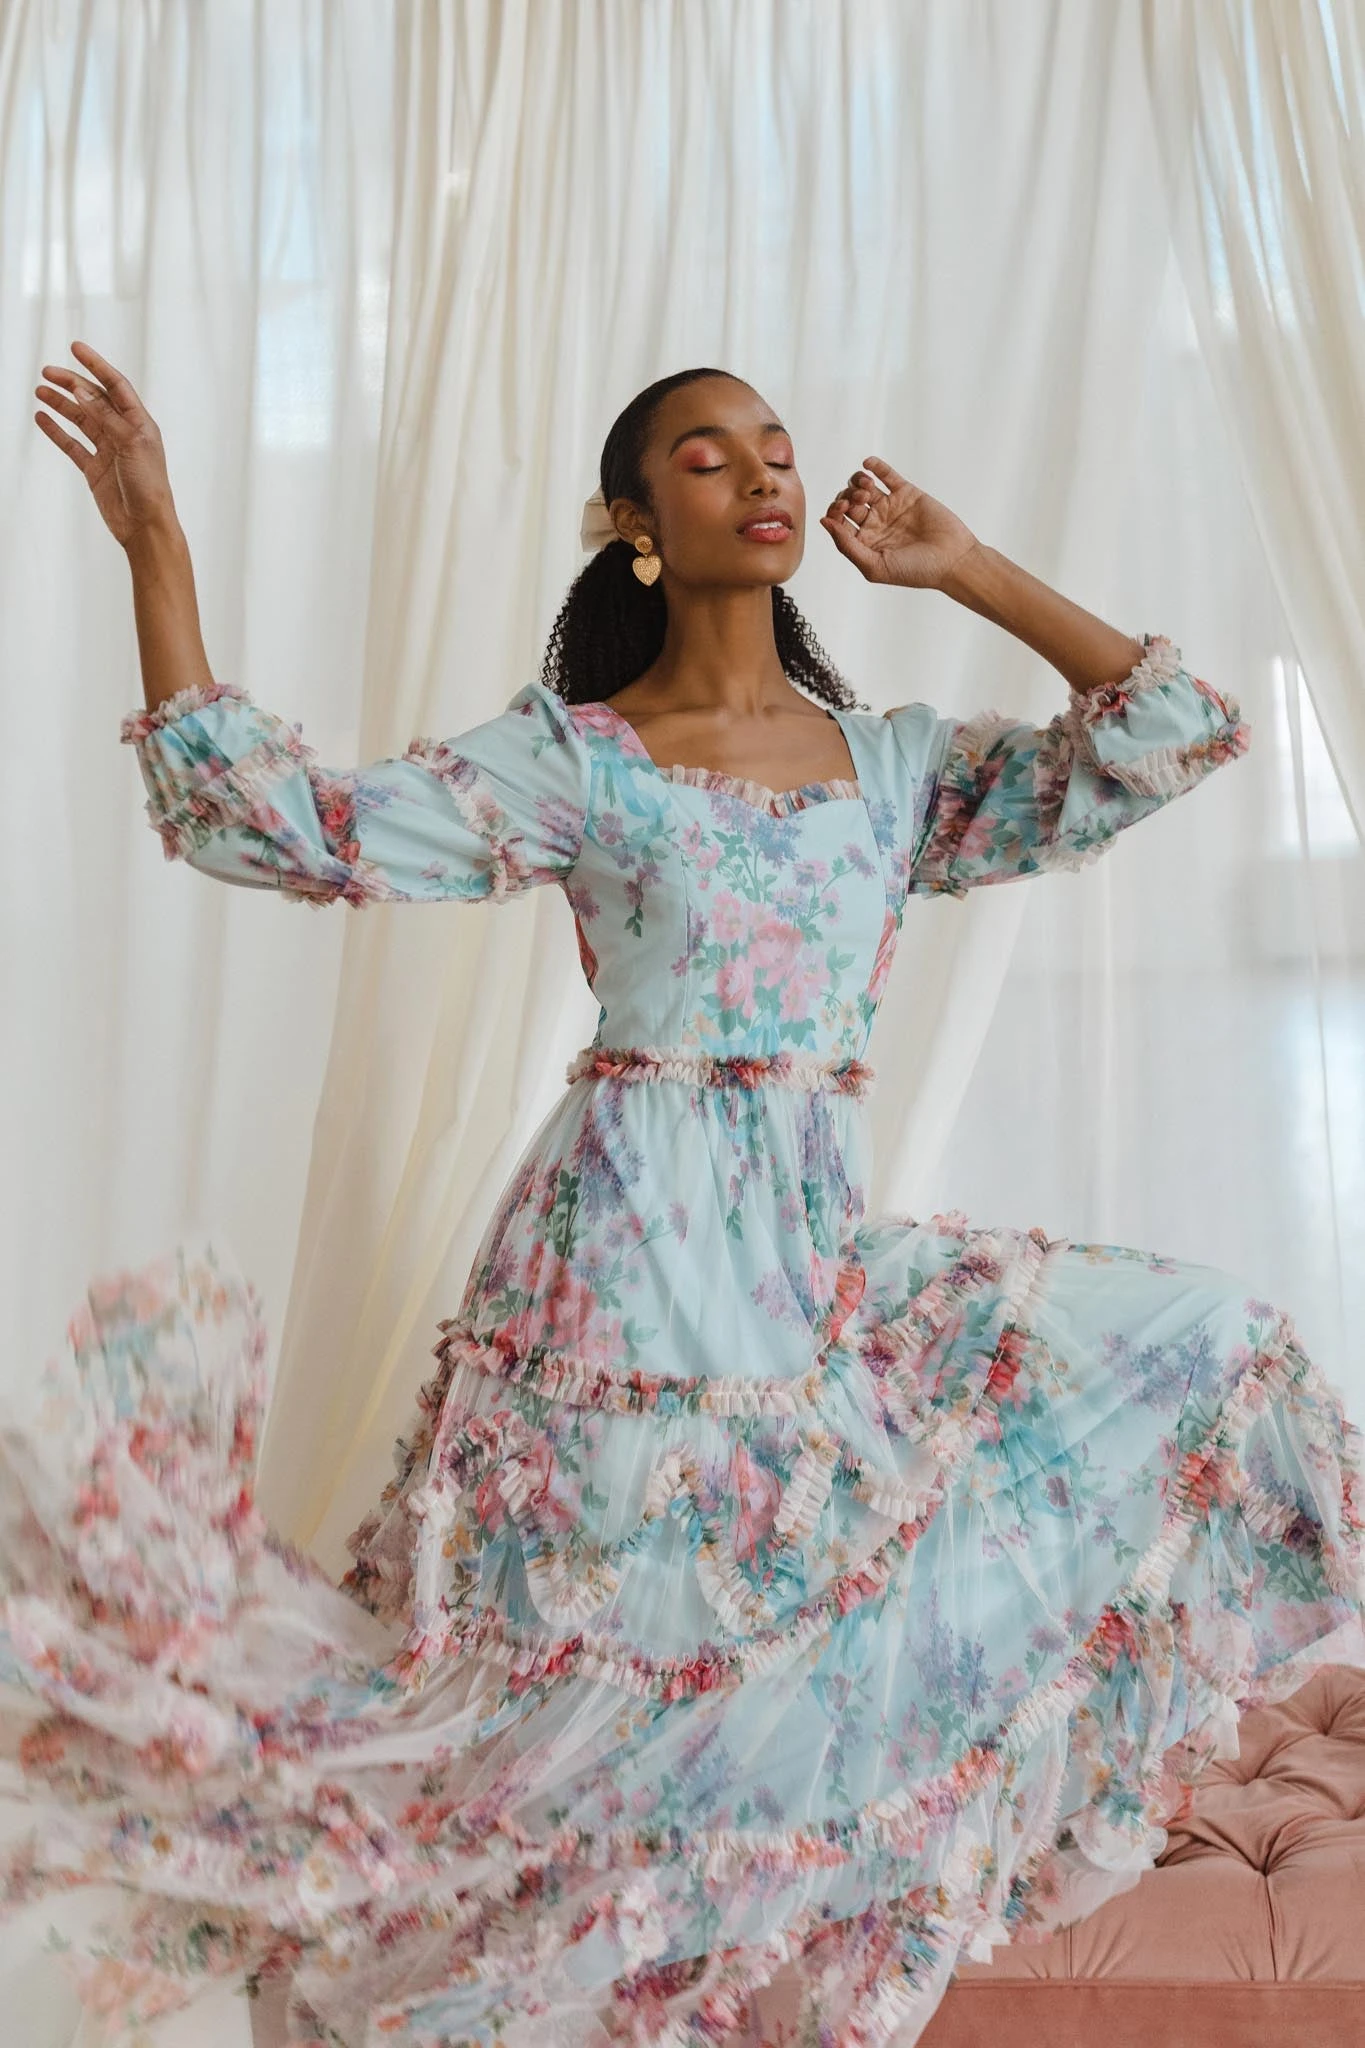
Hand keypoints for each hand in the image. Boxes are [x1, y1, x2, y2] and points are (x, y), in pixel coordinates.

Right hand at [33, 342, 178, 550]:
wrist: (145, 526)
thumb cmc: (149, 487)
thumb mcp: (129, 444)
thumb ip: (105, 417)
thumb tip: (82, 389)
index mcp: (140, 423)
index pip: (116, 386)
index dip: (96, 366)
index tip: (76, 348)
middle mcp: (124, 433)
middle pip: (94, 400)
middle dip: (71, 384)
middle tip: (48, 372)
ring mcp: (108, 451)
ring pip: (81, 420)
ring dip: (61, 404)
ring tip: (40, 391)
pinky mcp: (95, 469)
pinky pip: (72, 445)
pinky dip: (57, 431)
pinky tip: (43, 418)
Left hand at [821, 457, 980, 588]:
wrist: (952, 560)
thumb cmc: (916, 571)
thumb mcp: (874, 566)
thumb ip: (847, 546)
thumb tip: (825, 522)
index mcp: (865, 542)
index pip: (839, 522)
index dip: (834, 512)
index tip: (840, 510)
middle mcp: (875, 523)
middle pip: (847, 501)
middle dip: (845, 497)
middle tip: (857, 501)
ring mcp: (891, 507)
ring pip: (863, 486)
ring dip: (857, 482)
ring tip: (867, 488)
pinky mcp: (907, 493)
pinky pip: (887, 475)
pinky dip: (875, 466)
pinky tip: (868, 463)